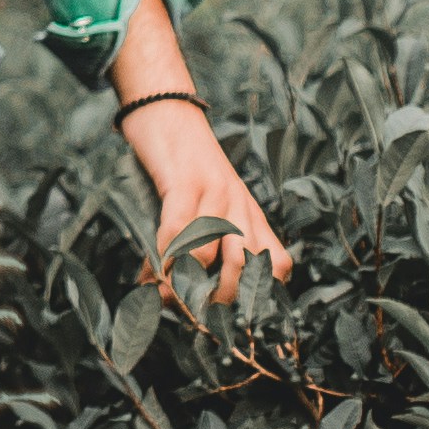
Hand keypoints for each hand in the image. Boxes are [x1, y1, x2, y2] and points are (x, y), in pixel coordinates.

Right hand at [122, 96, 294, 309]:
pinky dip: (167, 258)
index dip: (256, 299)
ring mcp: (217, 193)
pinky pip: (182, 231)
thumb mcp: (204, 203)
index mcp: (251, 214)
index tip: (226, 319)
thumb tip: (169, 296)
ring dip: (191, 287)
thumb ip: (199, 244)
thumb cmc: (180, 164)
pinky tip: (152, 271)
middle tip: (189, 314)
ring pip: (218, 257)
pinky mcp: (187, 181)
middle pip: (248, 270)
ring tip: (167, 298)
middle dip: (216, 302)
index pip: (277, 266)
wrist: (166, 109)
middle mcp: (241, 206)